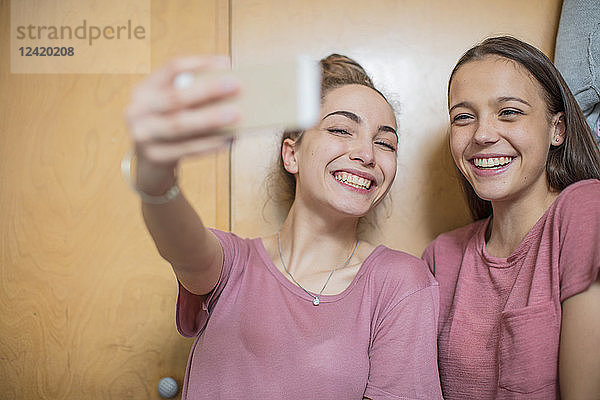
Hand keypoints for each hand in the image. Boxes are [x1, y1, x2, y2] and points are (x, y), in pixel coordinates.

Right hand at [125, 55, 240, 166]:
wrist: (150, 165)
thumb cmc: (170, 129)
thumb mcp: (172, 110)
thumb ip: (193, 98)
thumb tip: (231, 91)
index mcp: (144, 90)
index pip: (171, 68)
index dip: (199, 64)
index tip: (226, 63)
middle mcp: (138, 110)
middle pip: (176, 97)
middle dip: (209, 90)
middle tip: (237, 85)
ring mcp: (143, 135)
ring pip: (180, 124)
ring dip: (211, 118)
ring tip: (237, 114)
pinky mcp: (154, 157)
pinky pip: (186, 149)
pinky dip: (209, 144)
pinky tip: (228, 140)